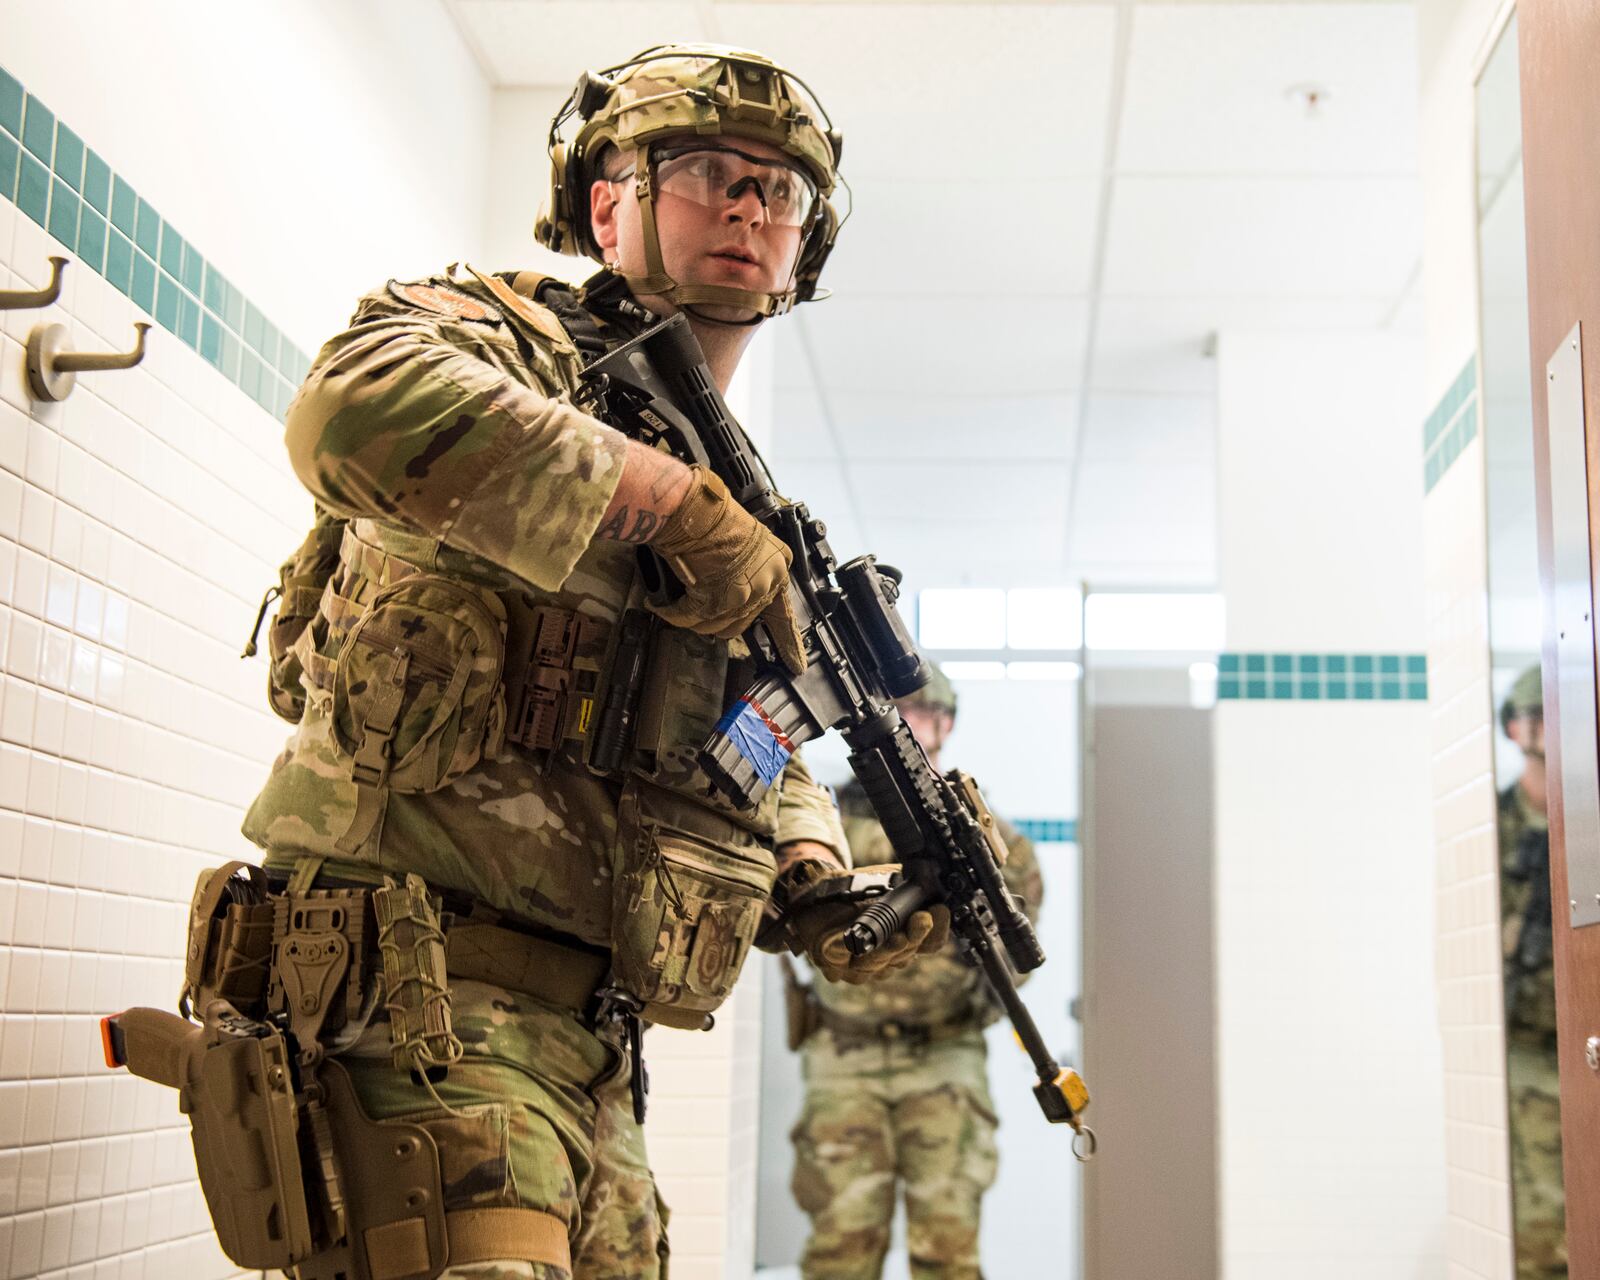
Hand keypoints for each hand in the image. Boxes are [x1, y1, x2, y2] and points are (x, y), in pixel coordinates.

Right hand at [647, 466, 805, 673]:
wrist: (694, 506)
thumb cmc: (714, 513)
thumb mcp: (747, 538)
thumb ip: (751, 567)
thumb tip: (736, 585)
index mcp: (778, 568)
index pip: (784, 613)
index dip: (788, 641)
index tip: (795, 664)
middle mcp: (765, 583)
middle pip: (742, 620)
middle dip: (718, 618)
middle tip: (700, 613)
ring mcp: (741, 594)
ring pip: (716, 625)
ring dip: (694, 619)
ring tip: (677, 607)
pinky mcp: (712, 600)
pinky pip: (689, 617)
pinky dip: (672, 613)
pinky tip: (661, 605)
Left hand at [781, 864, 950, 983]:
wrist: (817, 891)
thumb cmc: (855, 890)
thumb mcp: (888, 883)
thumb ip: (912, 890)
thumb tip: (937, 886)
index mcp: (903, 940)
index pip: (928, 944)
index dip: (936, 931)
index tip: (938, 911)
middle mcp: (884, 958)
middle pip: (904, 955)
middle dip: (914, 937)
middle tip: (922, 919)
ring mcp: (858, 965)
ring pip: (878, 963)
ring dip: (889, 950)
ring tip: (898, 936)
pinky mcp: (832, 963)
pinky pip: (844, 960)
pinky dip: (851, 949)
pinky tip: (856, 941)